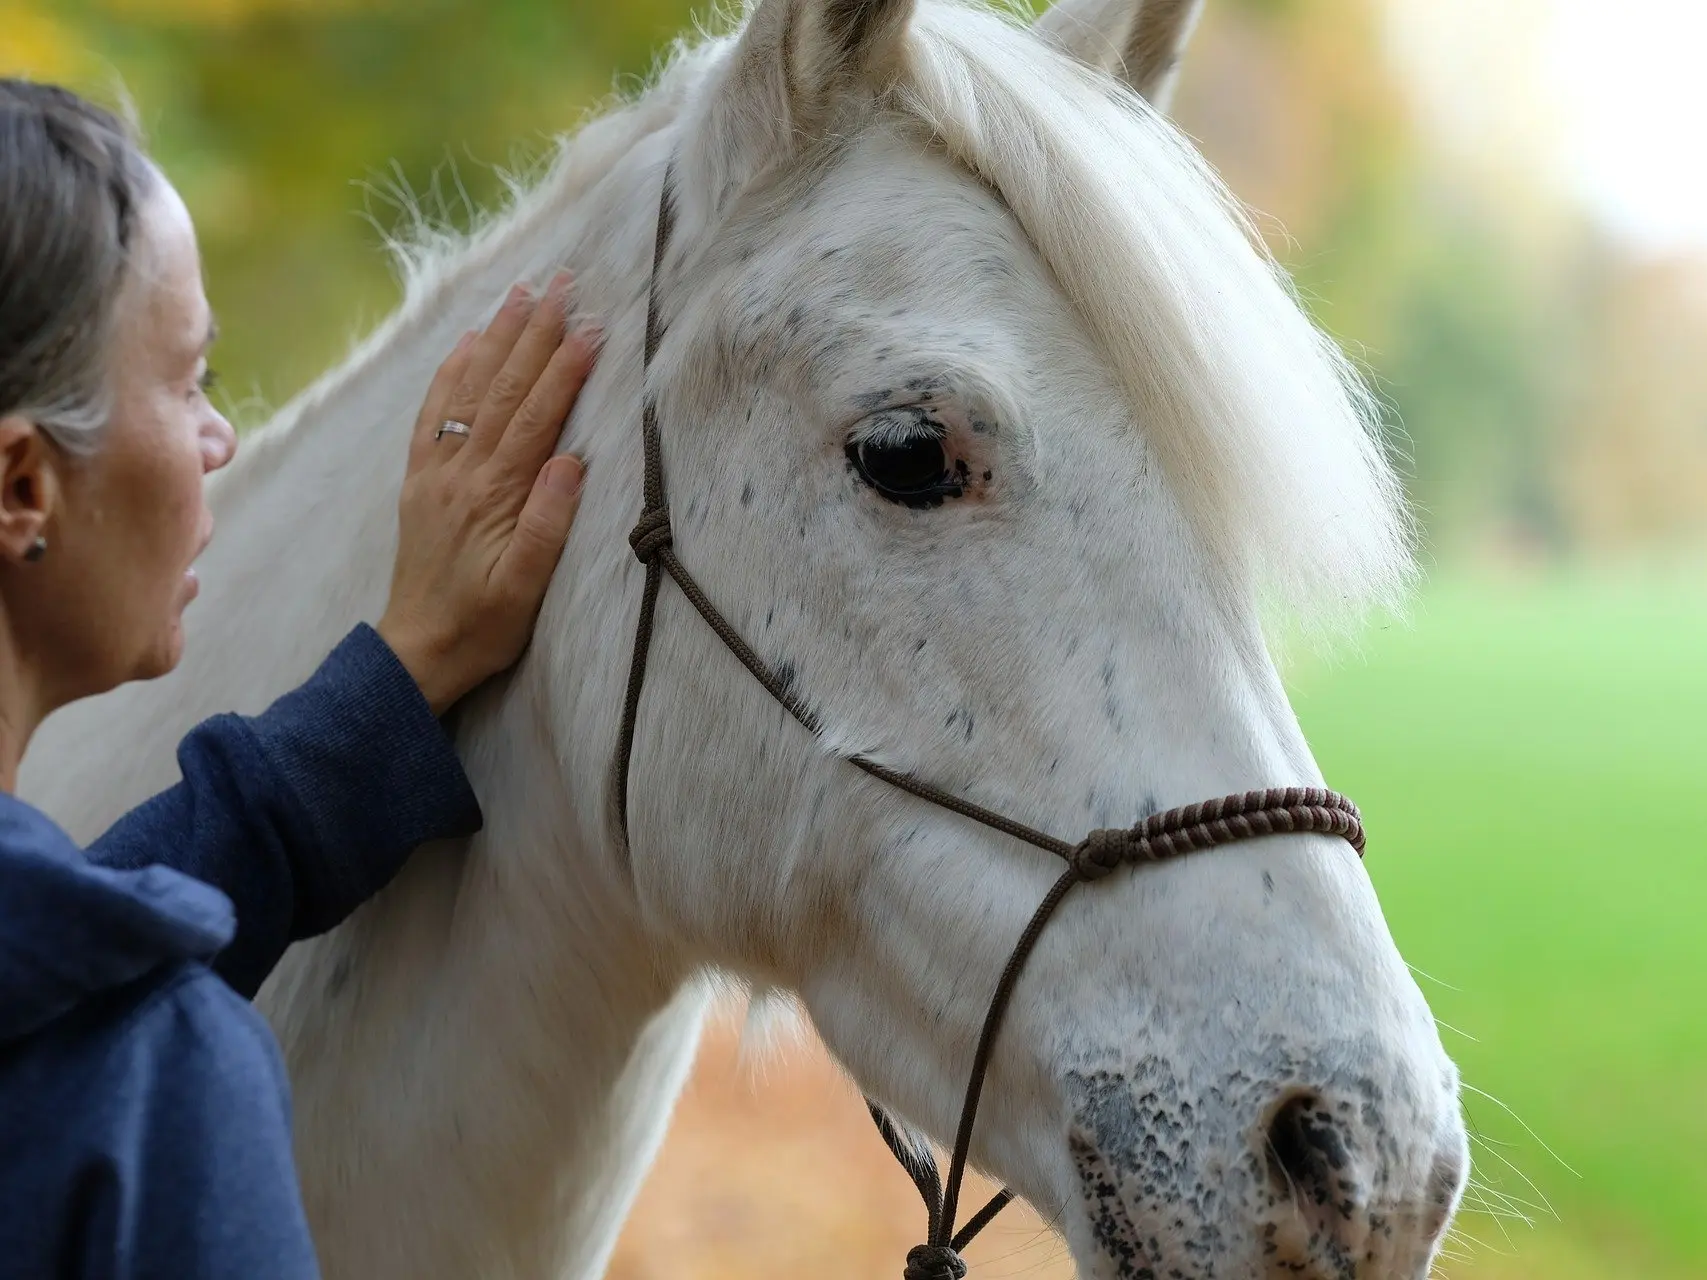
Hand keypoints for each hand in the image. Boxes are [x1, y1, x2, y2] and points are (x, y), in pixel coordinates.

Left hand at [377, 272, 597, 714]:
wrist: (418, 650)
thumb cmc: (484, 626)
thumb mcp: (526, 588)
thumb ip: (547, 523)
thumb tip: (572, 460)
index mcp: (491, 496)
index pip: (535, 416)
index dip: (565, 367)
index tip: (592, 324)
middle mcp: (459, 473)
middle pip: (503, 387)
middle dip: (535, 331)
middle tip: (562, 282)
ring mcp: (435, 472)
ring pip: (470, 388)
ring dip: (497, 336)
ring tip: (522, 292)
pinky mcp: (421, 480)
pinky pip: (434, 411)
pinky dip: (452, 370)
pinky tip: (468, 340)